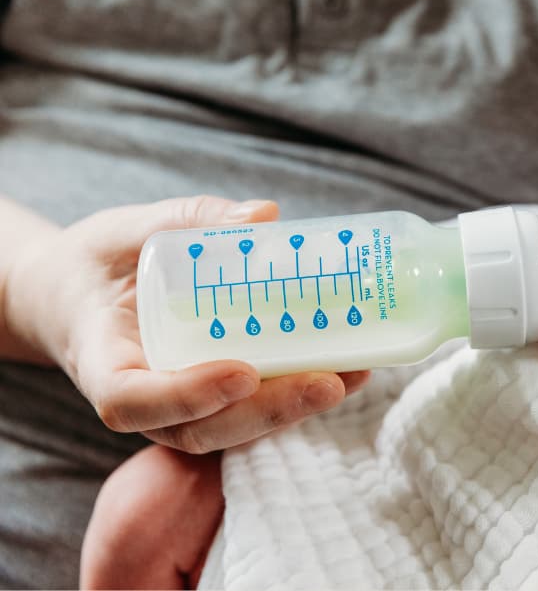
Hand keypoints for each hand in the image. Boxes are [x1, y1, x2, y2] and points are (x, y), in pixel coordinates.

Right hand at [5, 195, 369, 452]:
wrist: (79, 296)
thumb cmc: (97, 264)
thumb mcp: (124, 230)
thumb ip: (187, 220)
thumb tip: (264, 215)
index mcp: (103, 362)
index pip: (132, 401)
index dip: (187, 396)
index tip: (241, 372)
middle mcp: (142, 400)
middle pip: (201, 427)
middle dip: (269, 410)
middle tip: (329, 382)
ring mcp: (178, 408)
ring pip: (235, 427)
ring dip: (296, 407)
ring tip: (354, 375)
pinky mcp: (211, 399)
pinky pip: (252, 408)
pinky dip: (297, 393)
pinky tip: (348, 368)